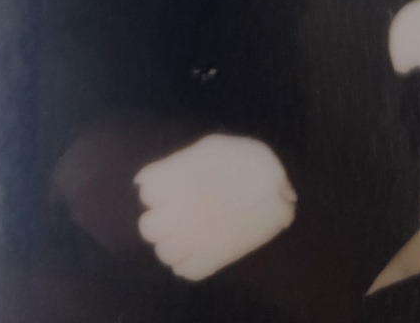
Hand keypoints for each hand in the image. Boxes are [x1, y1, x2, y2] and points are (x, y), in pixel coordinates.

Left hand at [136, 134, 296, 280]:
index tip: (170, 183)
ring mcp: (194, 241)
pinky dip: (186, 261)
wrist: (277, 187)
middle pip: (147, 227)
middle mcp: (178, 214)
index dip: (157, 186)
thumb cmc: (244, 159)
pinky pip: (184, 270)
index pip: (145, 191)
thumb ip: (174, 165)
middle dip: (159, 216)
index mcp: (176, 183)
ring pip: (163, 252)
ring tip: (187, 229)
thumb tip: (143, 180)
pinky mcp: (211, 261)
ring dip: (171, 240)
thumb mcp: (208, 148)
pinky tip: (198, 245)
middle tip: (177, 208)